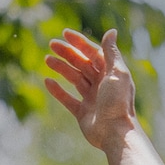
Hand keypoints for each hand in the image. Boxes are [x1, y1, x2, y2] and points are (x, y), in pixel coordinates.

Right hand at [43, 30, 140, 154]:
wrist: (115, 133)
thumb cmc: (117, 102)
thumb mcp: (116, 73)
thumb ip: (111, 53)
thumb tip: (111, 31)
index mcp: (111, 73)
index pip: (93, 53)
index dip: (79, 42)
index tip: (64, 34)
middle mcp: (102, 84)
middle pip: (82, 64)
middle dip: (67, 53)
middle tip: (51, 44)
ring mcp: (92, 99)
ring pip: (74, 79)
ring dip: (61, 68)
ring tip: (47, 59)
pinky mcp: (83, 113)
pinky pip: (68, 99)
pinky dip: (58, 90)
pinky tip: (47, 81)